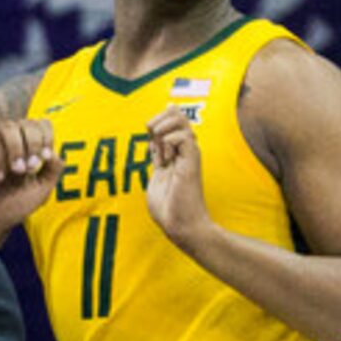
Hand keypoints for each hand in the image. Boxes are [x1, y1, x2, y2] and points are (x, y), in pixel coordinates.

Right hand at [0, 115, 60, 233]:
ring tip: (16, 171)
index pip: (41, 125)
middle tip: (30, 167)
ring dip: (16, 149)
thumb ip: (53, 171)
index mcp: (29, 150)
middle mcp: (12, 144)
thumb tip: (56, 153)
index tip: (45, 158)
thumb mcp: (41, 191)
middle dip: (33, 143)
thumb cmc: (13, 208)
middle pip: (26, 123)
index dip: (46, 136)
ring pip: (8, 127)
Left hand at [142, 108, 209, 246]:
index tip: (148, 138)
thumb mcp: (156, 176)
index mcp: (176, 154)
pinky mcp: (192, 162)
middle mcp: (185, 151)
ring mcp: (189, 155)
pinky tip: (166, 156)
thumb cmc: (169, 209)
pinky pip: (184, 137)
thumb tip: (153, 137)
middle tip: (150, 133)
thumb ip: (157, 156)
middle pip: (178, 115)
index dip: (156, 123)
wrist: (180, 225)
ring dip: (164, 126)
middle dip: (160, 118)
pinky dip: (170, 140)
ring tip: (158, 142)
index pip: (171, 122)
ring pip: (182, 121)